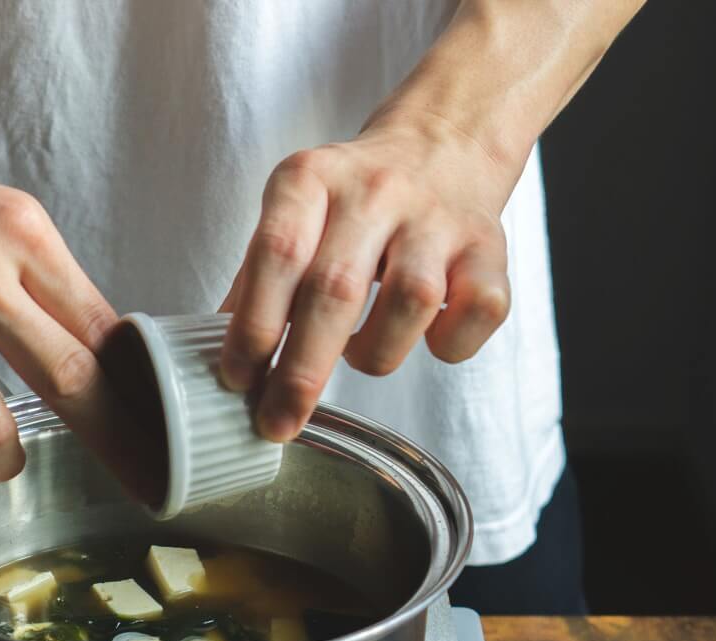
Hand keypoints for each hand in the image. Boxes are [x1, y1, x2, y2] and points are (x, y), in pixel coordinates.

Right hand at [0, 116, 136, 486]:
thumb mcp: (0, 215)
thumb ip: (48, 281)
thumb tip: (103, 357)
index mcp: (23, 236)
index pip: (105, 330)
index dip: (140, 394)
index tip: (159, 434)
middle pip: (70, 381)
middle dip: (113, 443)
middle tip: (131, 479)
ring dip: (5, 461)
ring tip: (4, 460)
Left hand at [219, 115, 517, 441]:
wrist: (442, 144)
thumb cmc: (353, 201)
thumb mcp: (292, 215)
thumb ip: (257, 279)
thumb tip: (226, 358)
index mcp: (311, 179)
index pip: (277, 254)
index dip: (253, 325)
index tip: (237, 380)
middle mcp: (375, 191)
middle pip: (336, 290)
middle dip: (301, 371)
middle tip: (279, 422)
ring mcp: (437, 217)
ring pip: (409, 301)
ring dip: (375, 353)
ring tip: (359, 356)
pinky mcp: (490, 246)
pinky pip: (480, 309)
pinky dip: (451, 343)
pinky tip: (426, 340)